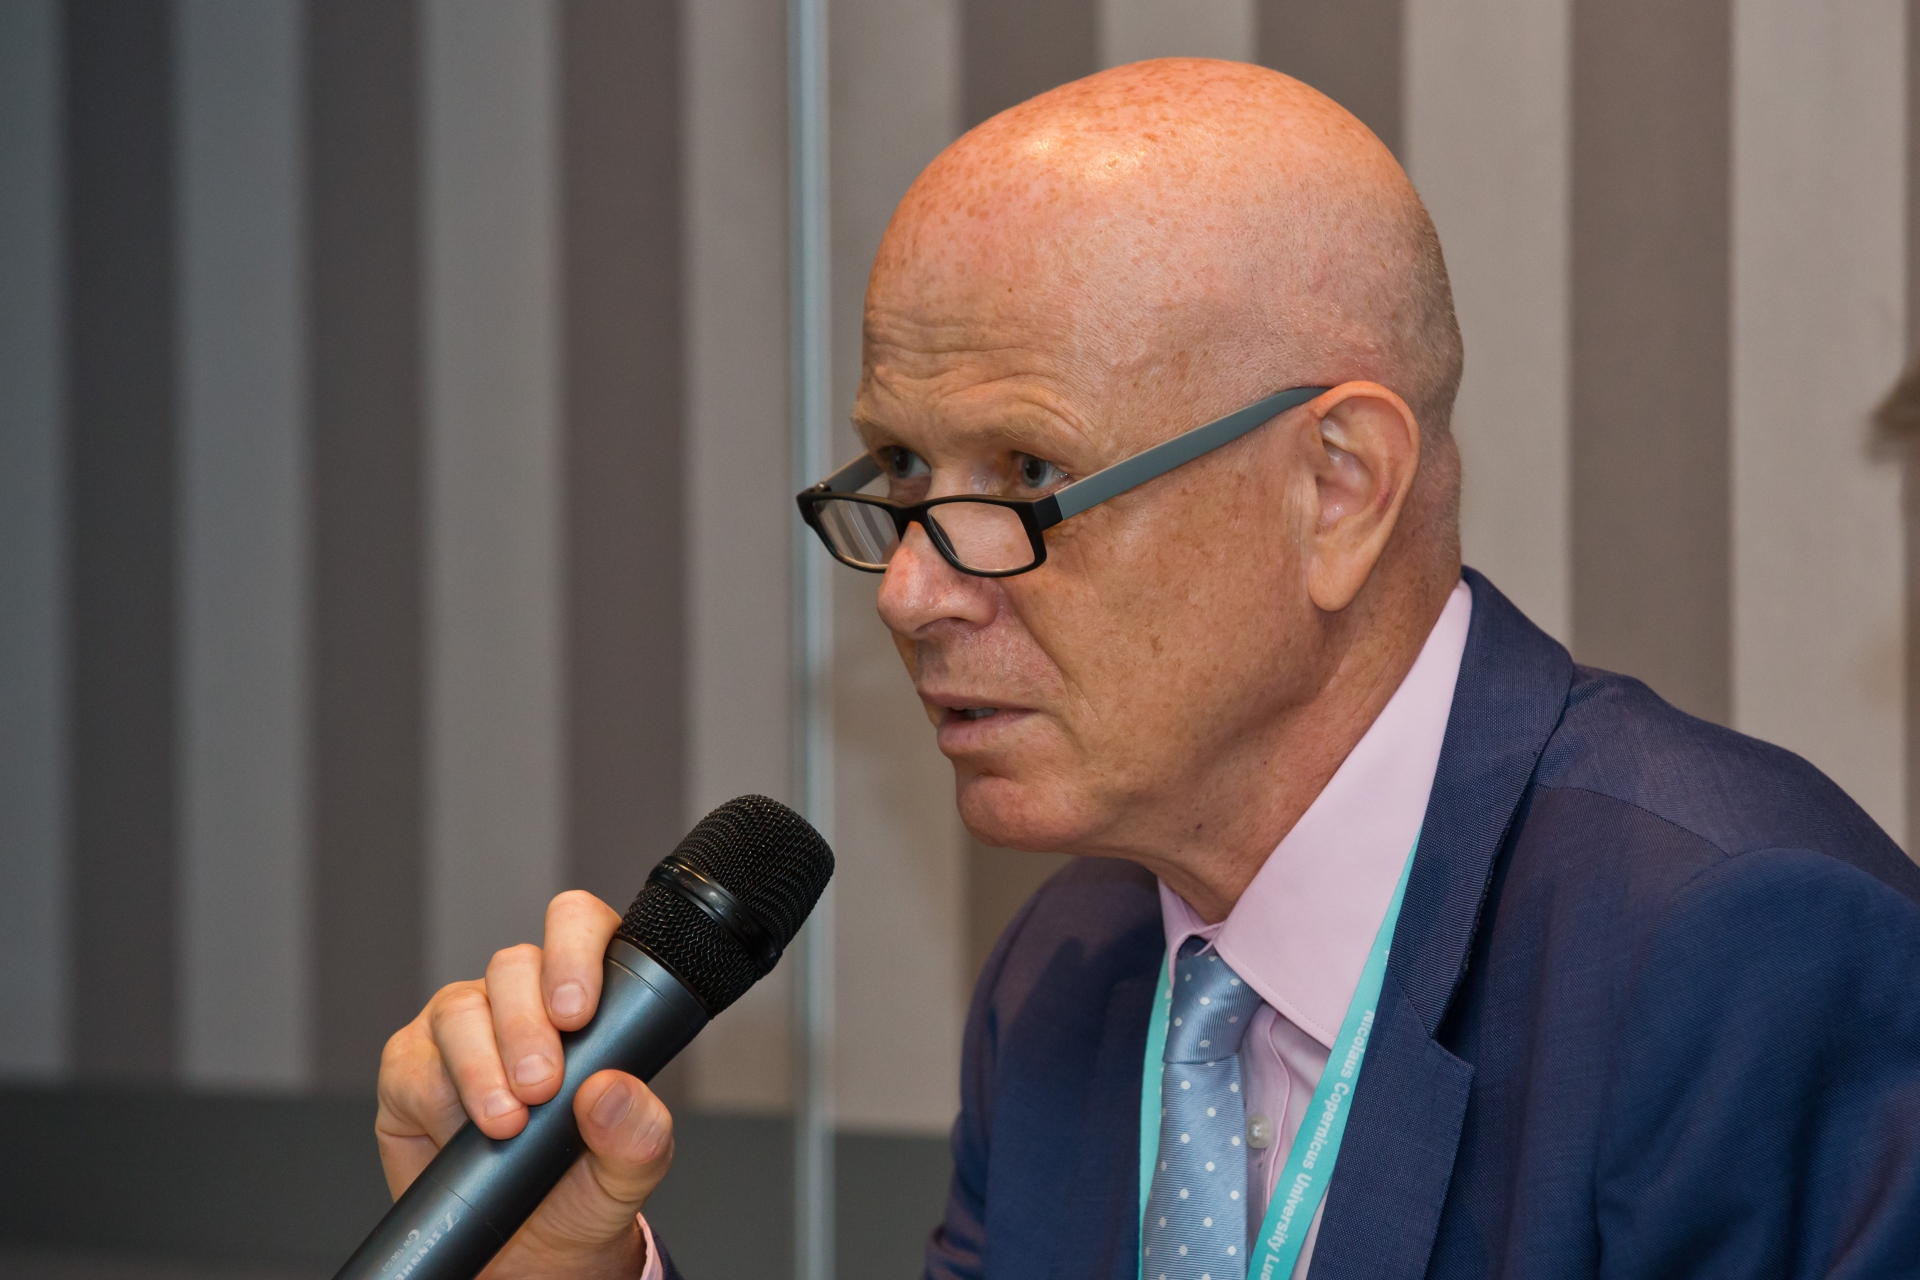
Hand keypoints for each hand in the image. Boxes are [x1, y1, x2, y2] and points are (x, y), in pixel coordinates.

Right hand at [376, 891, 672, 1278]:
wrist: (530, 1254)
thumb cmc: (583, 1189)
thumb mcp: (629, 1170)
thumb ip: (638, 1132)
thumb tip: (612, 1091)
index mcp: (585, 996)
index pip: (579, 928)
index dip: (576, 948)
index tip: (579, 1010)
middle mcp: (521, 1000)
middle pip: (515, 966)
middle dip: (528, 1024)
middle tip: (543, 1086)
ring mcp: (463, 1028)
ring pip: (461, 1009)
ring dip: (484, 1065)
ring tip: (508, 1122)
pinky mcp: (412, 1069)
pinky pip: (414, 1063)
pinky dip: (440, 1098)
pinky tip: (463, 1133)